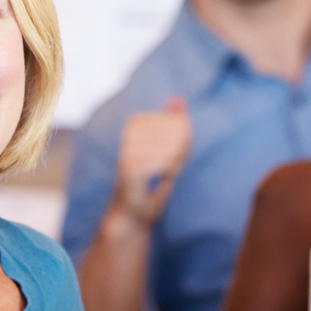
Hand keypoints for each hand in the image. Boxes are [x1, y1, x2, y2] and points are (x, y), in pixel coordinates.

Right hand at [111, 97, 191, 226]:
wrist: (130, 212)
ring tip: (171, 168)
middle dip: (181, 148)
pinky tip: (166, 174)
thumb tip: (178, 98)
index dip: (183, 135)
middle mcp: (128, 136)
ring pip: (167, 148)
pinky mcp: (129, 172)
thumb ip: (171, 124)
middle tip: (177, 162)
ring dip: (175, 160)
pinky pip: (160, 163)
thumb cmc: (148, 178)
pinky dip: (169, 169)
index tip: (181, 150)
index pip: (171, 120)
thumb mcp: (164, 148)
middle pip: (170, 132)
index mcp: (134, 125)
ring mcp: (127, 153)